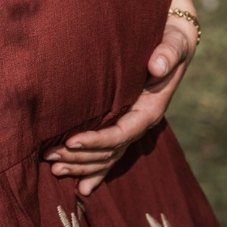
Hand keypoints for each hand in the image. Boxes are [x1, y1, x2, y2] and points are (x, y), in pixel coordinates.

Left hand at [44, 15, 197, 195]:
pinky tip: (81, 188)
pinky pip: (110, 150)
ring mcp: (133, 124)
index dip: (97, 140)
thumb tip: (157, 65)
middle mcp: (141, 121)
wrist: (176, 38)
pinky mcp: (124, 120)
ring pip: (107, 154)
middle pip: (110, 150)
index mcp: (151, 107)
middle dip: (81, 156)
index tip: (70, 140)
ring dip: (82, 164)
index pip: (122, 132)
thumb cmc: (172, 38)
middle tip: (49, 157)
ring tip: (54, 169)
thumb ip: (168, 53)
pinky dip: (95, 169)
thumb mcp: (174, 42)